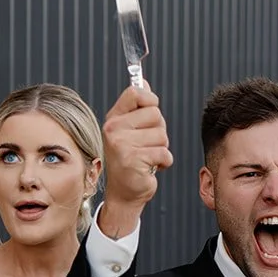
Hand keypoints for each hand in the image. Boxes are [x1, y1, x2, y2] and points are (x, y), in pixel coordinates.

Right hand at [97, 83, 171, 237]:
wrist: (123, 194)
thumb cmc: (129, 161)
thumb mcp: (128, 131)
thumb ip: (136, 107)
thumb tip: (144, 82)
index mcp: (113, 119)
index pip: (135, 92)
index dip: (150, 100)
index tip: (148, 115)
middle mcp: (114, 129)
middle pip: (155, 114)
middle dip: (159, 130)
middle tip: (147, 144)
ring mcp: (122, 145)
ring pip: (162, 135)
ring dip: (161, 148)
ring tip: (147, 157)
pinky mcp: (133, 160)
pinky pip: (164, 153)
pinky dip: (164, 162)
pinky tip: (151, 168)